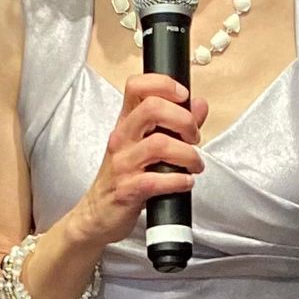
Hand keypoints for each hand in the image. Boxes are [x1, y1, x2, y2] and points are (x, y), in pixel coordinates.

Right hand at [65, 73, 206, 250]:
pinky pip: (157, 180)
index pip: (137, 86)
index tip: (184, 96)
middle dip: (183, 120)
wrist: (98, 214)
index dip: (164, 84)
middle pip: (152, 108)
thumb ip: (176, 123)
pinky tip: (185, 182)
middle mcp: (122, 138)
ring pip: (160, 144)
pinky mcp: (127, 189)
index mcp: (126, 122)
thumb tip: (199, 104)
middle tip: (194, 136)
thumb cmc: (124, 177)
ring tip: (194, 164)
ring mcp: (122, 163)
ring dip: (188, 154)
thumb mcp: (146, 145)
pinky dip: (179, 180)